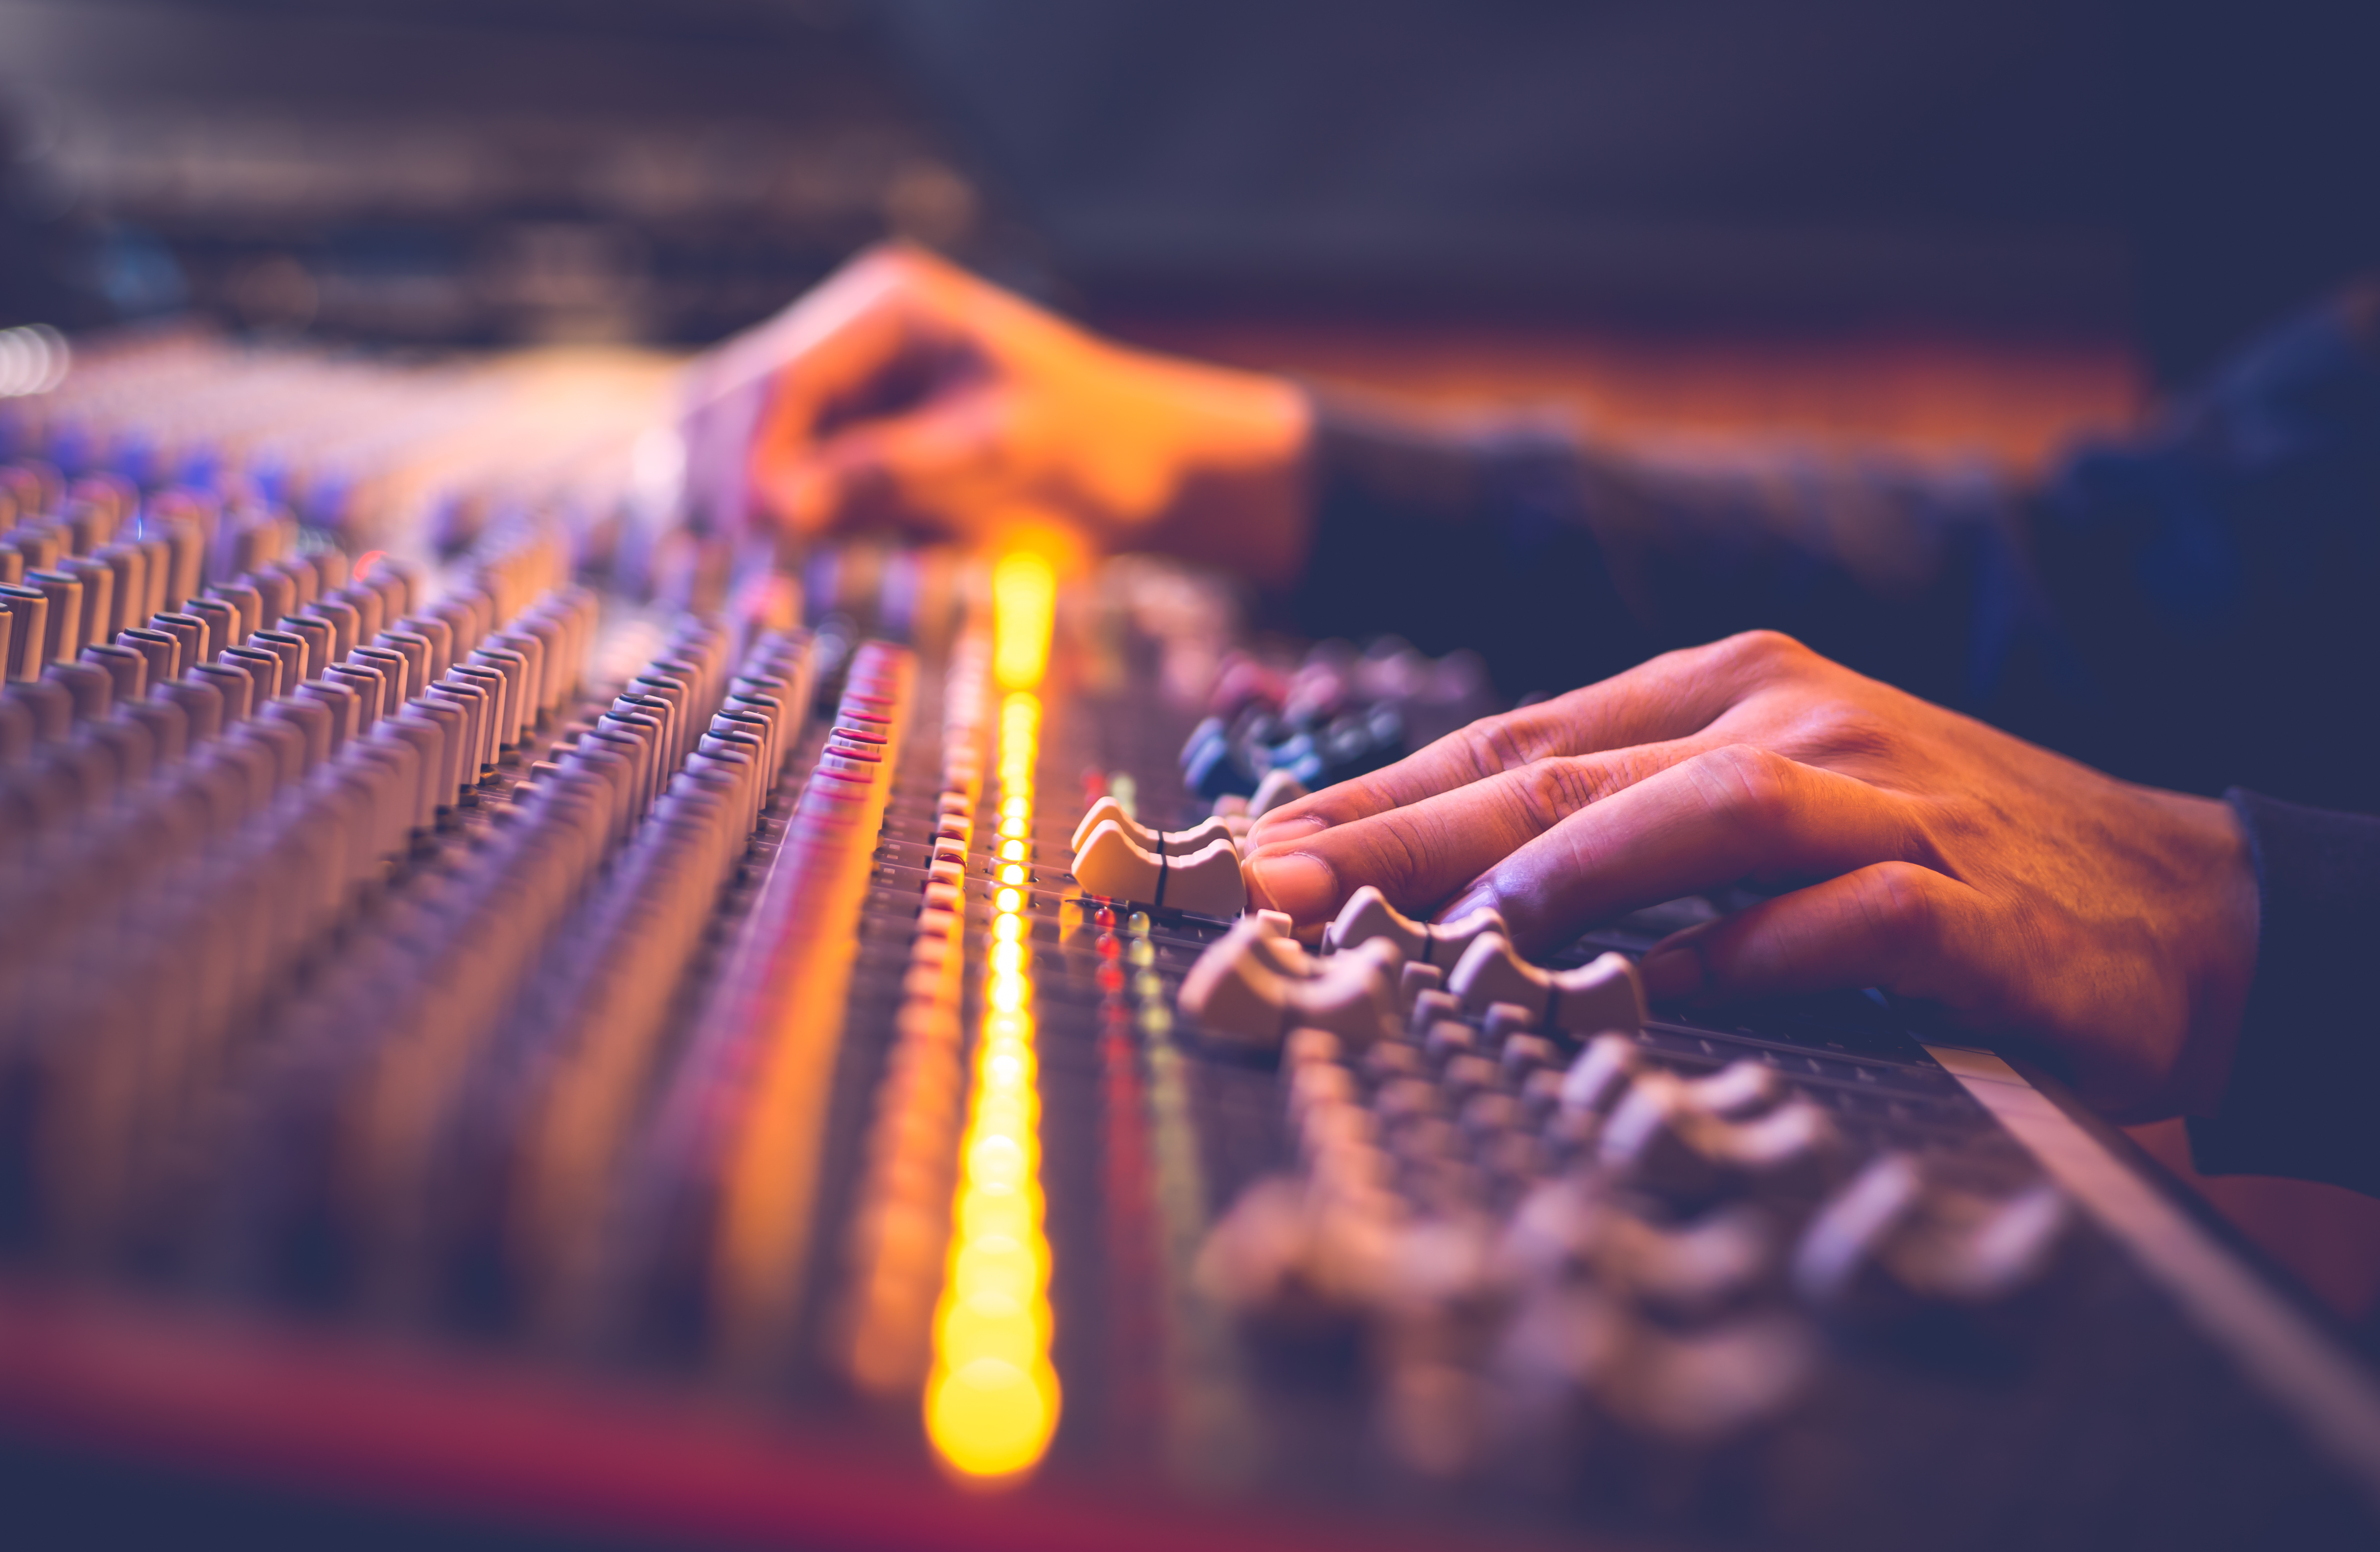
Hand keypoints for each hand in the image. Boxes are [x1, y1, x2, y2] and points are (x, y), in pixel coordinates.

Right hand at [688, 243, 1313, 581]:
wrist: (1157, 471)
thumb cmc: (1094, 455)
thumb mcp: (992, 462)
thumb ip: (881, 476)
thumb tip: (772, 507)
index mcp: (887, 308)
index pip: (776, 383)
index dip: (747, 464)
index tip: (749, 538)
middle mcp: (854, 332)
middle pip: (733, 401)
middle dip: (723, 481)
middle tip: (732, 567)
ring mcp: (852, 380)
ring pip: (742, 438)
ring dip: (738, 503)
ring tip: (750, 573)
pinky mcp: (858, 434)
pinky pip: (783, 472)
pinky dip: (774, 517)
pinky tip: (779, 563)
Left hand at [1242, 631, 2259, 1120]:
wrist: (2163, 903)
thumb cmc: (1919, 856)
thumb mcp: (1750, 813)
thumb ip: (1612, 830)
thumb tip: (1425, 884)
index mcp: (1717, 688)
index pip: (1510, 741)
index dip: (1378, 796)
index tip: (1257, 851)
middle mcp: (1785, 720)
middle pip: (1565, 772)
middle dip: (1411, 831)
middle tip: (1281, 882)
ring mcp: (1879, 799)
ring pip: (1697, 813)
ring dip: (1570, 875)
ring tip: (1455, 933)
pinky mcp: (1965, 896)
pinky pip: (1842, 919)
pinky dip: (1753, 953)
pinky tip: (1668, 992)